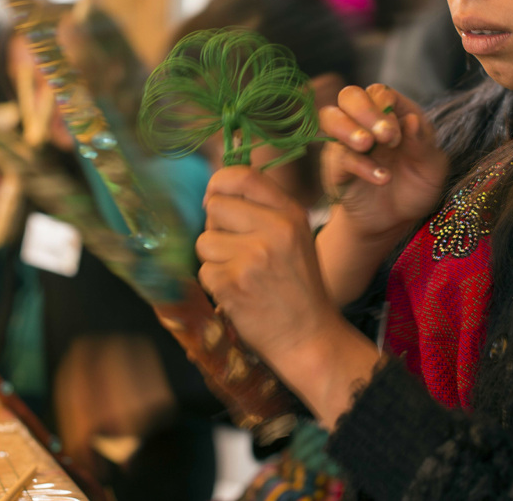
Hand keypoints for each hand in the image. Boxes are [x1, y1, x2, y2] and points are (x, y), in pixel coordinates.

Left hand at [196, 166, 340, 365]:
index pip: (242, 175)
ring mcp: (252, 257)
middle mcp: (274, 229)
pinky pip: (204, 271)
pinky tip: (238, 293)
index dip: (218, 184)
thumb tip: (214, 192)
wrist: (309, 337)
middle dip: (216, 228)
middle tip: (237, 251)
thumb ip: (263, 210)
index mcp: (290, 213)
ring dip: (214, 259)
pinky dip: (215, 284)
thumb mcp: (294, 237)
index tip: (214, 198)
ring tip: (241, 274)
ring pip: (204, 241)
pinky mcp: (232, 284)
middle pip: (215, 207)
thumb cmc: (298, 287)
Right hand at [320, 84, 448, 240]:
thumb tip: (412, 120)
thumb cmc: (415, 188)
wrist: (394, 222)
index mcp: (392, 115)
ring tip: (367, 145)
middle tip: (385, 136)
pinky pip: (338, 156)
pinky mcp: (336, 166)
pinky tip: (381, 177)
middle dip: (365, 110)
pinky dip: (360, 164)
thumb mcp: (432, 168)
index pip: (381, 93)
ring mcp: (346, 142)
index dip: (387, 108)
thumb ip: (423, 144)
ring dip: (348, 128)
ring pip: (330, 116)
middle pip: (350, 96)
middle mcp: (365, 123)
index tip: (399, 136)